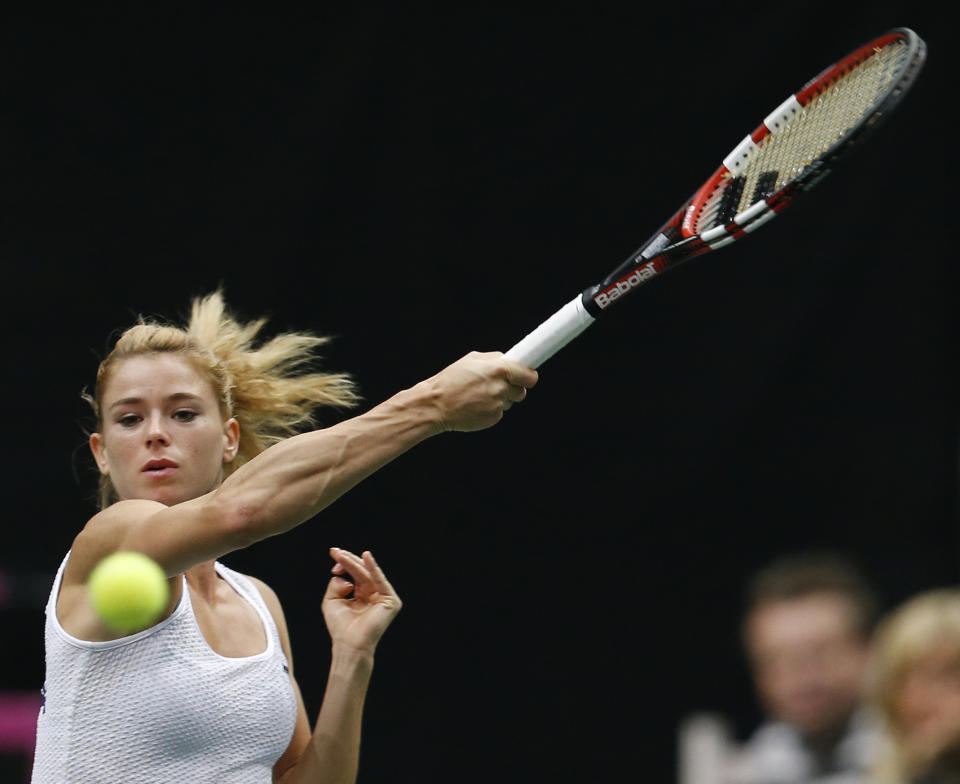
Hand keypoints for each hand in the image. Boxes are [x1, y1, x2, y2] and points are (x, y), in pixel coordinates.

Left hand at [322, 548, 401, 654]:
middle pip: (362, 571)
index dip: (345, 563)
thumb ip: (336, 584)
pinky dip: (373, 568)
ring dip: (355, 563)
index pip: (355, 573)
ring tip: (342, 554)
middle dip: (348, 560)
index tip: (333, 553)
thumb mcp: (331, 600)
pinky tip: (365, 556)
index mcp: (362, 594)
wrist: (349, 644)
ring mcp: (383, 596)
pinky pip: (380, 580)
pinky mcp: (390, 601)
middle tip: (335, 551)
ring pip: (368, 574)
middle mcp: (374, 593)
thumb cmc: (340, 627)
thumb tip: (346, 579)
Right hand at [424, 351, 538, 431]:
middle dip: (513, 388)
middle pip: (521, 390)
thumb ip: (494, 359)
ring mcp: (498, 405)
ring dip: (501, 398)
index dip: (529, 376)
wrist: (436, 405)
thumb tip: (508, 360)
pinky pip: (499, 412)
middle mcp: (502, 388)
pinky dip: (491, 408)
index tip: (527, 377)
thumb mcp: (471, 360)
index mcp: (499, 369)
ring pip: (510, 401)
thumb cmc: (451, 380)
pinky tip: (476, 404)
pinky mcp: (493, 418)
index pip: (529, 375)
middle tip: (496, 385)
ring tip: (479, 394)